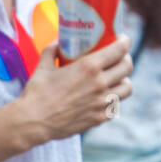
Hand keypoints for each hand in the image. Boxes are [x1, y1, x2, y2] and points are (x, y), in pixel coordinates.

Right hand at [17, 34, 133, 143]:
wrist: (32, 122)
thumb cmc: (37, 93)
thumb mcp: (43, 65)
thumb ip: (52, 50)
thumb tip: (58, 42)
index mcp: (88, 66)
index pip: (120, 49)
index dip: (125, 41)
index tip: (122, 39)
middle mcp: (100, 83)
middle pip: (127, 66)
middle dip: (125, 59)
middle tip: (119, 58)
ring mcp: (101, 102)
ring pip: (127, 88)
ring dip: (123, 80)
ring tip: (116, 79)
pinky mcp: (99, 118)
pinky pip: (116, 106)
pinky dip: (113, 100)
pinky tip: (105, 97)